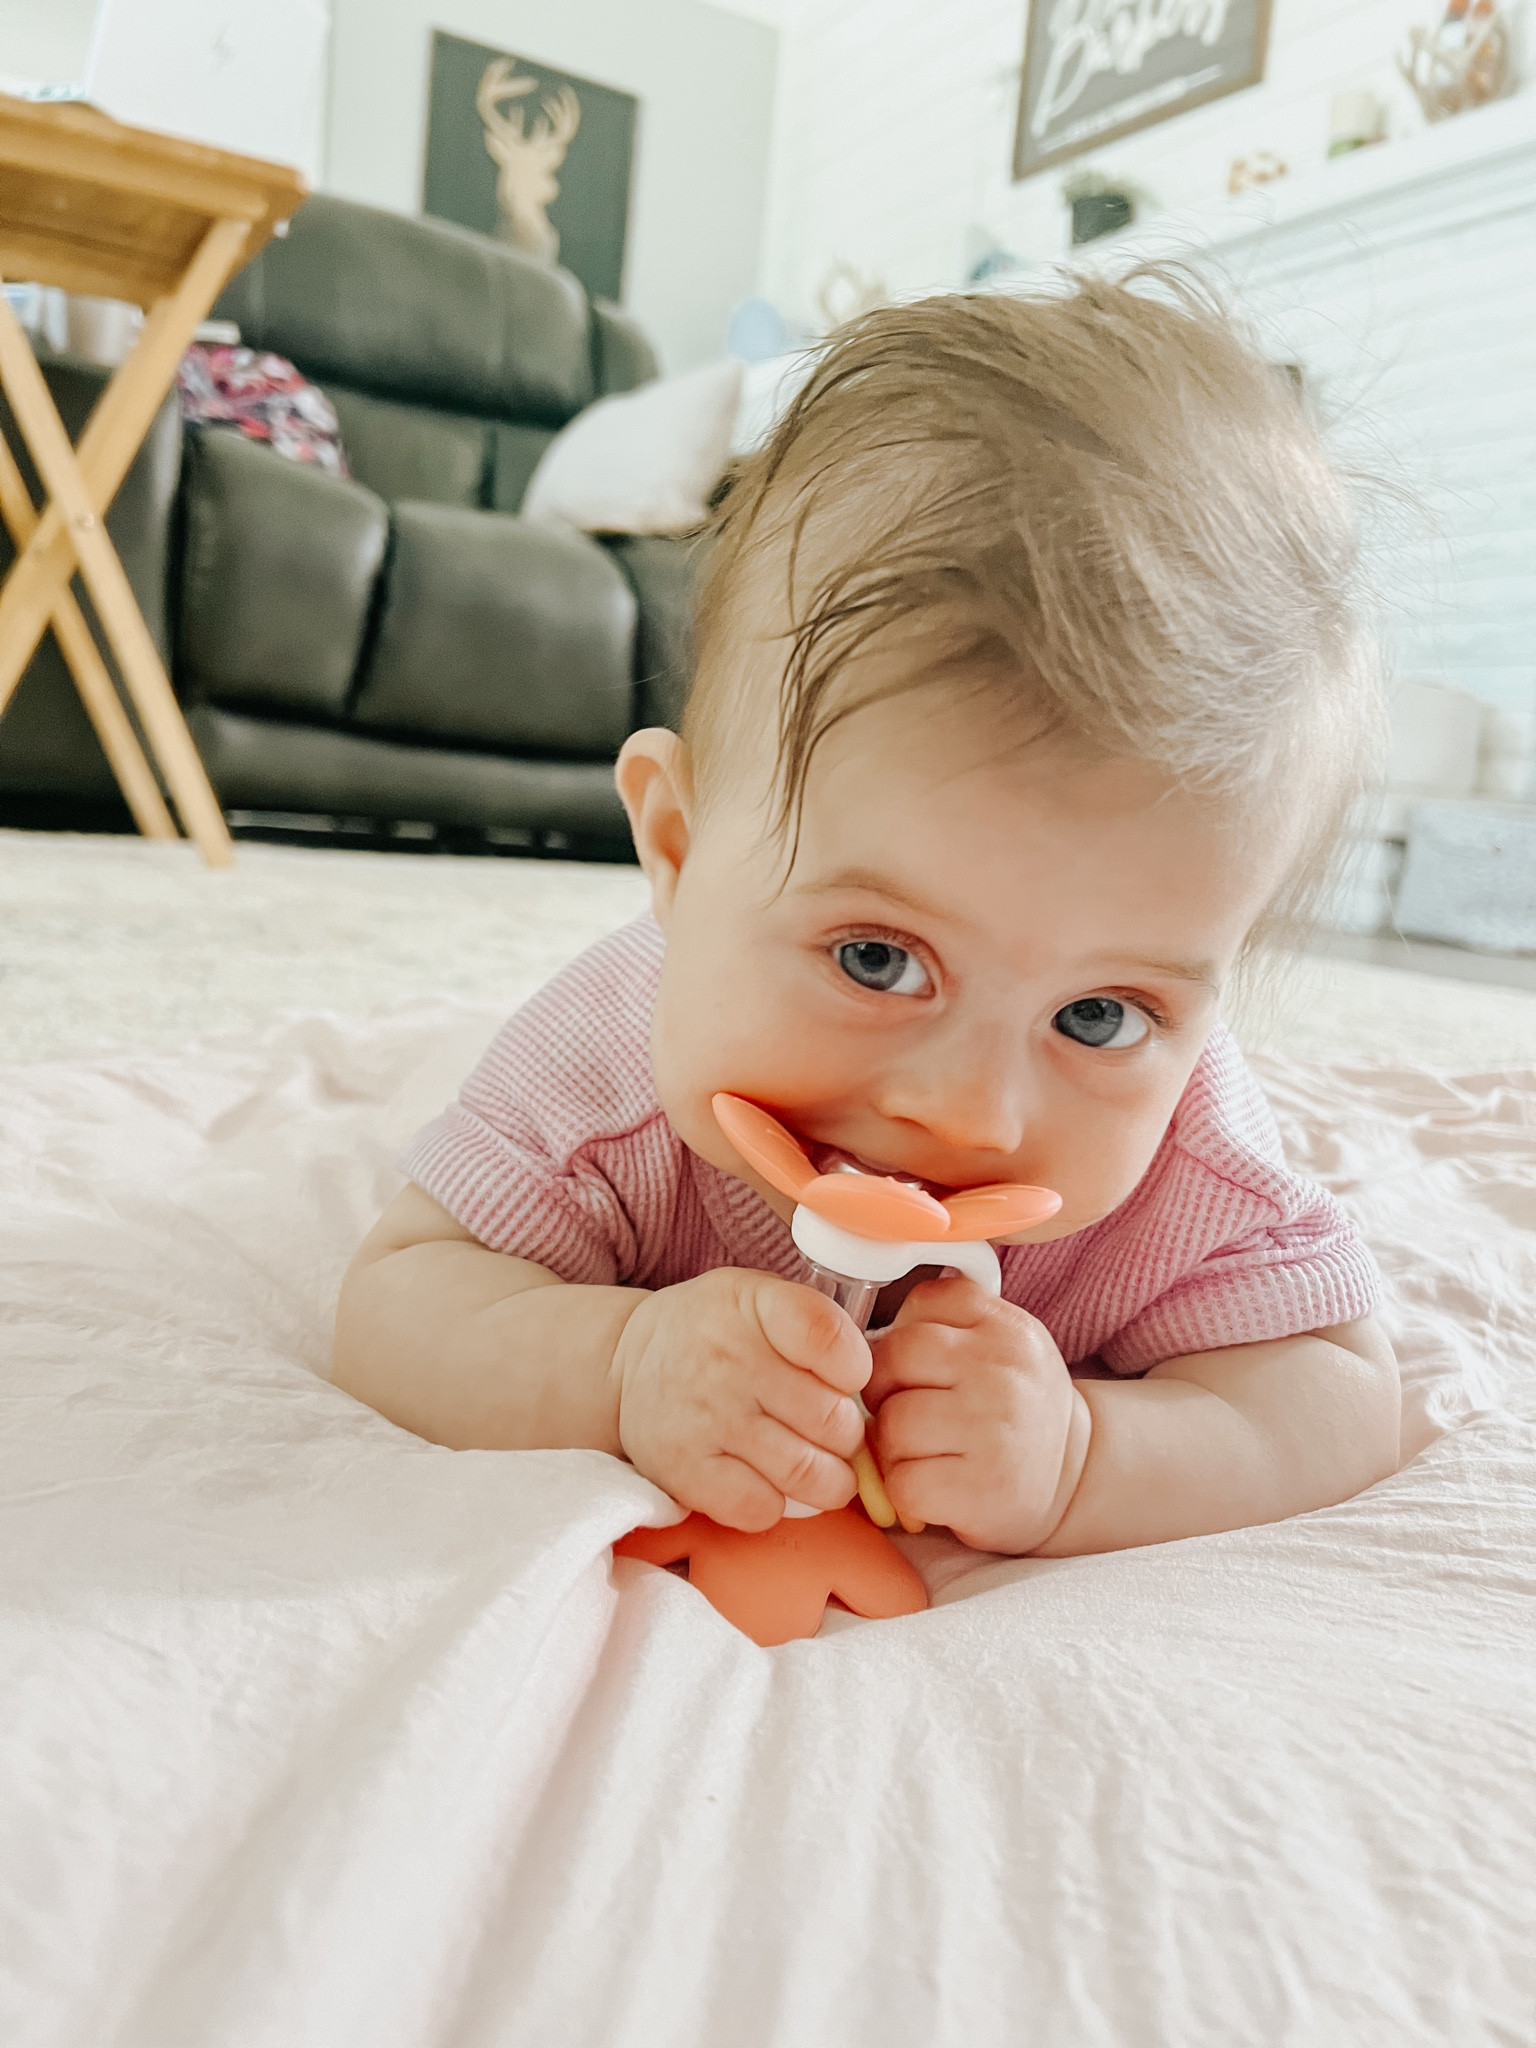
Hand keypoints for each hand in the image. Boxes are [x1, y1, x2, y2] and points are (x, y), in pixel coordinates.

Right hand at [612, 1268, 871, 1530]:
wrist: (625, 1366)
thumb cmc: (714, 1333)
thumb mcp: (758, 1297)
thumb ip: (817, 1325)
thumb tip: (875, 1387)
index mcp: (754, 1305)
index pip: (832, 1340)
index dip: (855, 1369)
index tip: (844, 1378)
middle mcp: (727, 1360)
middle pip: (833, 1420)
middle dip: (845, 1434)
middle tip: (828, 1430)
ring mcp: (706, 1420)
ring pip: (809, 1474)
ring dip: (827, 1479)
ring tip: (815, 1464)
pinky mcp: (686, 1472)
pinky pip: (763, 1510)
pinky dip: (778, 1505)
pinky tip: (767, 1481)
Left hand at [865, 1276, 1090, 1553]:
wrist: (1077, 1475)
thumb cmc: (1014, 1407)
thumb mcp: (1000, 1344)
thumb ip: (946, 1322)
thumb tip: (865, 1339)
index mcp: (1005, 1327)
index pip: (922, 1303)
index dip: (901, 1337)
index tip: (914, 1366)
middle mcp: (1002, 1371)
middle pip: (892, 1359)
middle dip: (883, 1390)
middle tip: (905, 1411)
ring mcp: (995, 1429)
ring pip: (892, 1425)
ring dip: (892, 1448)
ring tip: (923, 1453)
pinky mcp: (983, 1488)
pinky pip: (902, 1482)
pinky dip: (905, 1492)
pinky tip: (932, 1488)